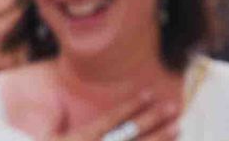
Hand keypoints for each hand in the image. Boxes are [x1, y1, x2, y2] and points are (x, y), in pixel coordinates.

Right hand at [53, 90, 181, 140]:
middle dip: (153, 120)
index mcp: (79, 140)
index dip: (130, 106)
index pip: (111, 121)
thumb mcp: (50, 136)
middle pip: (130, 135)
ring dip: (160, 139)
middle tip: (173, 107)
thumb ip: (62, 122)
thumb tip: (90, 111)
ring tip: (177, 126)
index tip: (149, 93)